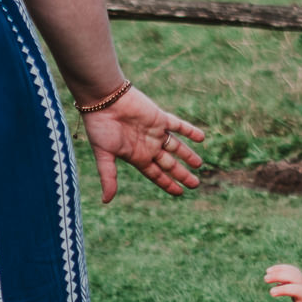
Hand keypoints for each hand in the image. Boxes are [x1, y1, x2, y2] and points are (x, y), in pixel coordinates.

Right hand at [81, 86, 204, 202]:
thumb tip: (106, 201)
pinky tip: (201, 138)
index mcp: (136, 156)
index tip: (180, 192)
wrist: (103, 100)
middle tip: (195, 184)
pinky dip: (190, 131)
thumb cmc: (100, 127)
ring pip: (176, 146)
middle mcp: (147, 145)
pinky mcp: (159, 117)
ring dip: (188, 154)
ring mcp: (155, 131)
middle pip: (169, 163)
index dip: (167, 183)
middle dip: (182, 174)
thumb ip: (108, 177)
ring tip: (199, 164)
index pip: (156, 174)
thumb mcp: (104, 155)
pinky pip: (178, 125)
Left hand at [265, 263, 301, 301]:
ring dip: (284, 289)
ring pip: (298, 291)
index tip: (268, 271)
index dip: (281, 269)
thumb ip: (291, 285)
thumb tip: (275, 279)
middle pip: (295, 277)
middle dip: (280, 275)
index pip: (294, 271)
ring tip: (271, 292)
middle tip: (265, 279)